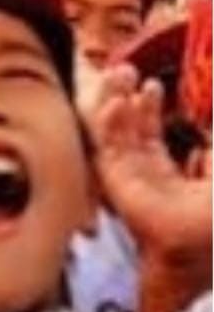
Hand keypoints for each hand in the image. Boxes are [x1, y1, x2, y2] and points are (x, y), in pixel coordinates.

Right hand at [86, 66, 212, 262]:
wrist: (207, 240)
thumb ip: (209, 143)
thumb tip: (205, 115)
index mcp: (167, 178)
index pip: (148, 137)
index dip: (147, 109)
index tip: (151, 84)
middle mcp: (144, 179)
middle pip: (125, 132)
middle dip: (124, 99)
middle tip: (124, 71)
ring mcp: (129, 182)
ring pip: (112, 136)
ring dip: (112, 104)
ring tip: (118, 75)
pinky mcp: (118, 186)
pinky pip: (107, 150)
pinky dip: (109, 125)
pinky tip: (116, 103)